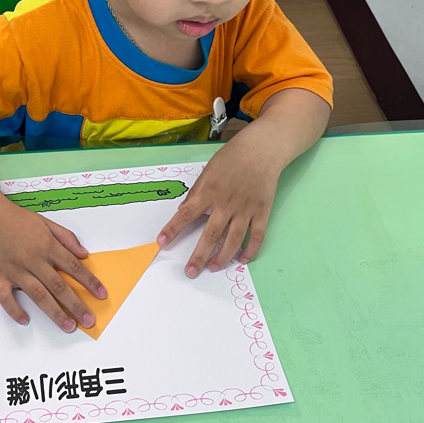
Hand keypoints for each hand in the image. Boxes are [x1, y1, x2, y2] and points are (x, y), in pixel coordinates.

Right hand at [0, 199, 106, 331]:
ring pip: (38, 295)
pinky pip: (6, 297)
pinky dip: (14, 310)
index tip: (101, 294)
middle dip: (76, 304)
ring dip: (55, 312)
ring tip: (69, 326)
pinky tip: (25, 319)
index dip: (89, 281)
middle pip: (58, 286)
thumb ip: (66, 238)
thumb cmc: (15, 218)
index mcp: (46, 245)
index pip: (73, 266)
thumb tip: (84, 254)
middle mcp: (33, 259)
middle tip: (89, 320)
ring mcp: (14, 269)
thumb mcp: (45, 222)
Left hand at [157, 132, 280, 275]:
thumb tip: (185, 211)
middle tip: (190, 272)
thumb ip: (197, 193)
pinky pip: (257, 236)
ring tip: (214, 268)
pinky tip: (242, 259)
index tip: (161, 242)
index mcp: (208, 192)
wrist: (260, 150)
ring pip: (233, 240)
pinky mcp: (262, 212)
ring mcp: (245, 209)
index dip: (172, 229)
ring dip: (223, 257)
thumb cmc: (231, 159)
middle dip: (199, 256)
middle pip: (210, 235)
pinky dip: (250, 250)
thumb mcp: (207, 172)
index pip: (185, 214)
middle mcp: (226, 204)